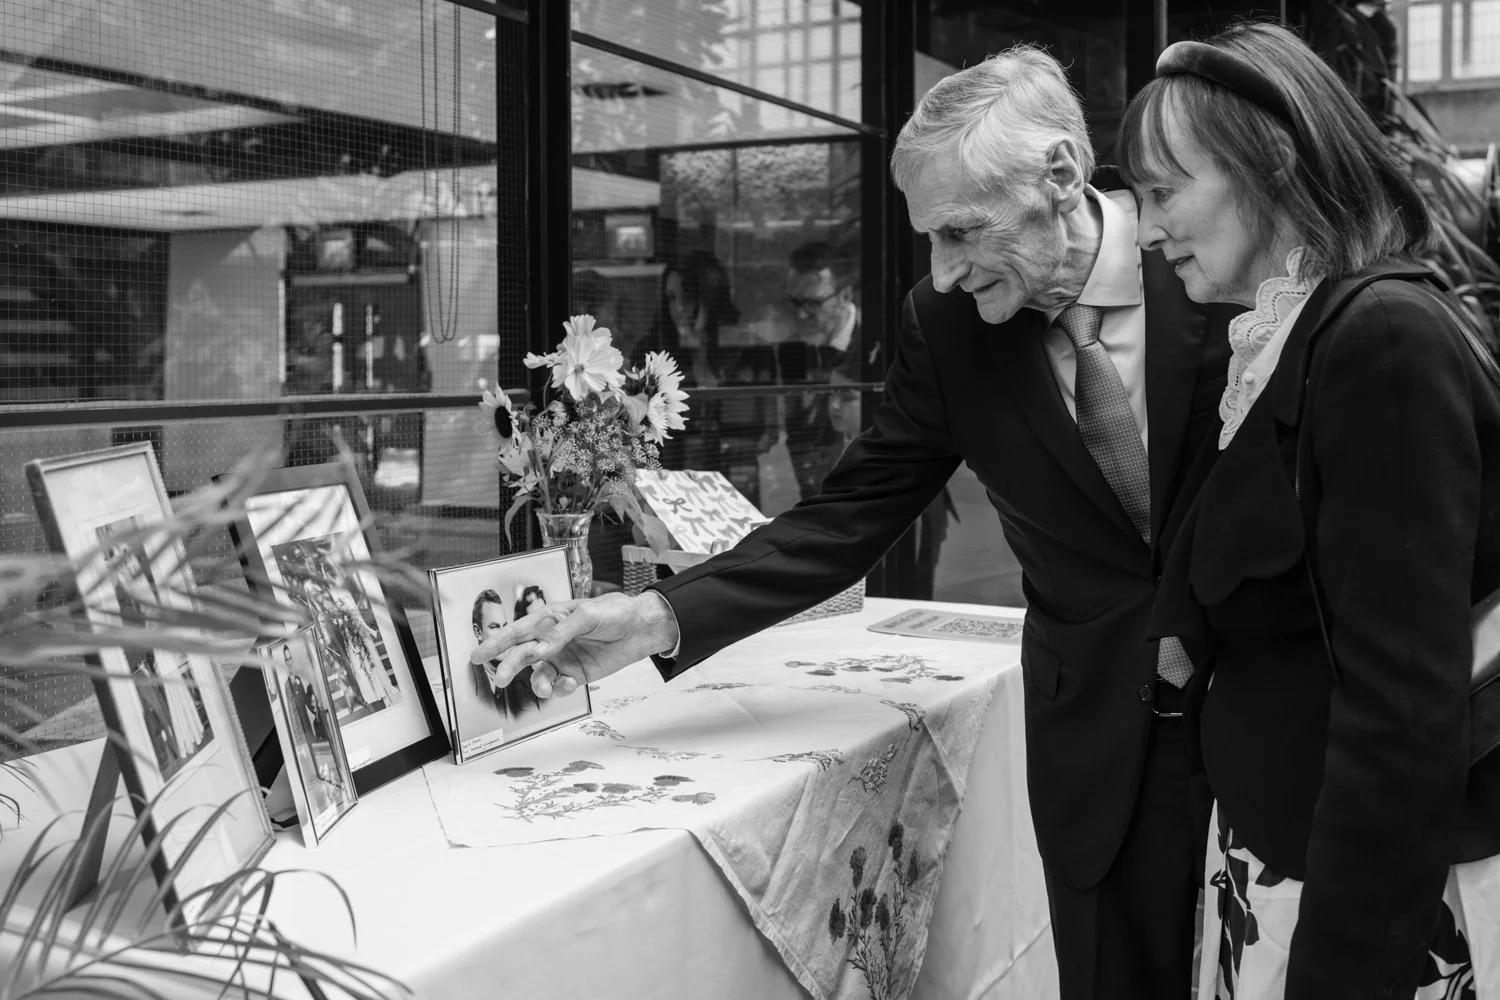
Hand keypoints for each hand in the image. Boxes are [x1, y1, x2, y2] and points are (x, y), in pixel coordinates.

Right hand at [467, 592, 678, 699]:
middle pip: (522, 655)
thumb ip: (562, 632)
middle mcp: (550, 640)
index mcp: (549, 619)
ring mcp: (562, 658)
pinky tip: (569, 684)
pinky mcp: (575, 674)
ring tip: (544, 687)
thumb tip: (540, 648)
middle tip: (500, 678)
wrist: (640, 629)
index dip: (497, 642)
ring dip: (537, 682)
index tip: (478, 655)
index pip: (518, 631)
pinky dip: (560, 689)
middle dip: (509, 666)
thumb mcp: (587, 615)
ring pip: (538, 674)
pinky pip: (559, 685)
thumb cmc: (614, 612)